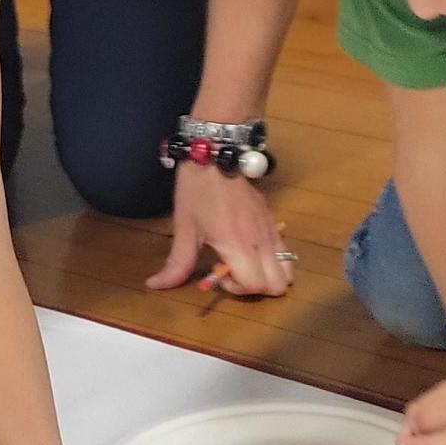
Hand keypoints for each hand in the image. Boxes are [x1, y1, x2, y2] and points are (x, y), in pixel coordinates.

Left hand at [146, 160, 291, 296]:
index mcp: (238, 245)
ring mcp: (271, 230)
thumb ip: (177, 263)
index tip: (219, 274)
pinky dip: (274, 260)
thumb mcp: (184, 228)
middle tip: (234, 272)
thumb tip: (156, 286)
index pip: (256, 286)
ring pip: (289, 269)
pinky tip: (250, 248)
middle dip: (258, 288)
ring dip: (270, 275)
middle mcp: (261, 241)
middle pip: (279, 285)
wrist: (216, 155)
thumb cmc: (197, 191)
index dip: (238, 290)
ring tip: (246, 264)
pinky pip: (285, 251)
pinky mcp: (273, 220)